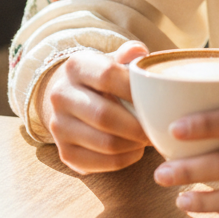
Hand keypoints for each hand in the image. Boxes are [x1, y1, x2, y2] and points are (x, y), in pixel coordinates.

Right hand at [40, 40, 150, 174]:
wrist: (69, 97)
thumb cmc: (103, 77)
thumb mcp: (113, 59)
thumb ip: (128, 54)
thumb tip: (140, 54)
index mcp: (76, 66)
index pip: (108, 76)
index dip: (135, 89)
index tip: (157, 98)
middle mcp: (61, 96)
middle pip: (105, 116)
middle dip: (138, 125)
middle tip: (159, 127)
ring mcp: (59, 127)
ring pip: (105, 143)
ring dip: (134, 144)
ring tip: (150, 138)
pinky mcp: (64, 153)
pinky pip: (101, 163)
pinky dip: (125, 159)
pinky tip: (136, 150)